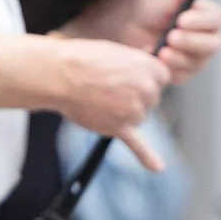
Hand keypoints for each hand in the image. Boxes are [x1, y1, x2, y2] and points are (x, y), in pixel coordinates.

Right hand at [50, 37, 169, 171]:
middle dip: (134, 95)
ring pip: (139, 116)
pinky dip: (147, 157)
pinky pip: (138, 145)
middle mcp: (148, 90)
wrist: (59, 75)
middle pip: (151, 99)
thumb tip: (146, 78)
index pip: (161, 78)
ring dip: (124, 112)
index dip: (143, 76)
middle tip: (107, 86)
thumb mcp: (118, 52)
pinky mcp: (119, 127)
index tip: (125, 74)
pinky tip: (157, 167)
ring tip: (99, 99)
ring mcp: (134, 111)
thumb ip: (137, 66)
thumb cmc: (84, 59)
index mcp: (151, 68)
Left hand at [138, 0, 220, 81]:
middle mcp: (209, 39)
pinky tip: (154, 59)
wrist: (134, 24)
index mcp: (209, 17)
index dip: (201, 21)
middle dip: (191, 41)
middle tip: (172, 37)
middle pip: (211, 45)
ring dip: (179, 58)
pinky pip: (181, 76)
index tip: (181, 20)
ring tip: (161, 51)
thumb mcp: (162, 0)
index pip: (215, 19)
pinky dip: (168, 69)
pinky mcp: (184, 73)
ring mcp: (198, 58)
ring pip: (196, 63)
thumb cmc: (154, 8)